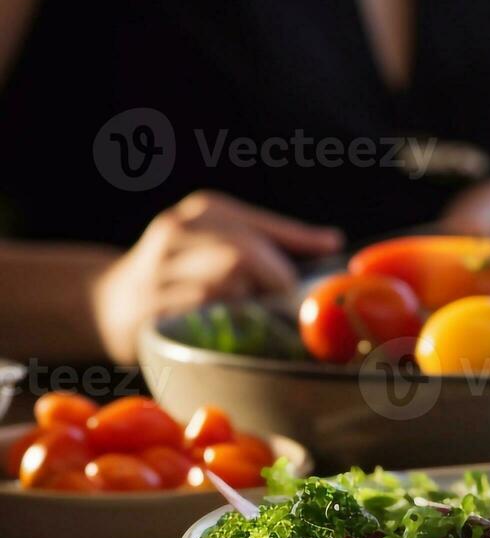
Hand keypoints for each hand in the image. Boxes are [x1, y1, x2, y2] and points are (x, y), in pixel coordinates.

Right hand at [92, 191, 341, 361]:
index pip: (261, 226)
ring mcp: (159, 270)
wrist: (109, 300)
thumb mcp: (224, 241)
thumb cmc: (188, 273)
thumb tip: (333, 243)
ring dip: (248, 303)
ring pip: (222, 286)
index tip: (331, 255)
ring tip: (254, 312)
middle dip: (275, 280)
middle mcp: (178, 230)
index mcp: (204, 210)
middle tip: (288, 301)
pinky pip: (199, 315)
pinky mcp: (148, 307)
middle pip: (242, 255)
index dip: (300, 242)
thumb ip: (275, 241)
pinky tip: (230, 327)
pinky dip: (223, 322)